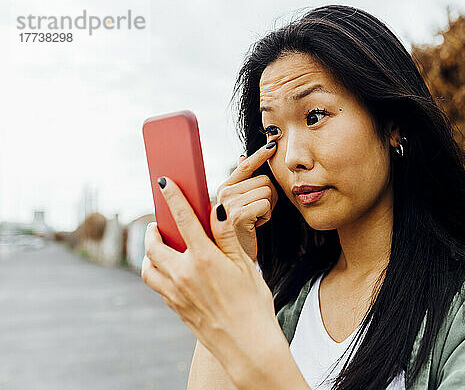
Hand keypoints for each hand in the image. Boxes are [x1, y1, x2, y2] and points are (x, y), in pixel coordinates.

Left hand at [141, 172, 288, 387]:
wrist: (247, 345)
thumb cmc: (253, 304)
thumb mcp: (245, 266)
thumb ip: (227, 236)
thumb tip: (216, 209)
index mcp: (204, 259)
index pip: (183, 218)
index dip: (172, 197)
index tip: (163, 182)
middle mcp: (184, 274)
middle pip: (154, 244)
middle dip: (151, 230)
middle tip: (157, 223)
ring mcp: (175, 293)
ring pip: (148, 267)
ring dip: (149, 252)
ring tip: (159, 246)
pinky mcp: (174, 307)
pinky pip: (156, 284)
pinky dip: (155, 270)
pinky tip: (169, 269)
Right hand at [216, 136, 279, 261]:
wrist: (235, 262)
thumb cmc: (240, 235)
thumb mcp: (240, 206)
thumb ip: (242, 184)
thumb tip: (242, 156)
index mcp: (224, 189)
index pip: (245, 165)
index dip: (260, 155)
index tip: (273, 144)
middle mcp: (223, 193)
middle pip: (264, 180)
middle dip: (270, 197)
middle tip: (259, 214)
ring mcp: (228, 204)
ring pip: (267, 192)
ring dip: (269, 208)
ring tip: (255, 221)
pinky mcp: (237, 215)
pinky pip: (266, 204)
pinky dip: (267, 216)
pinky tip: (256, 226)